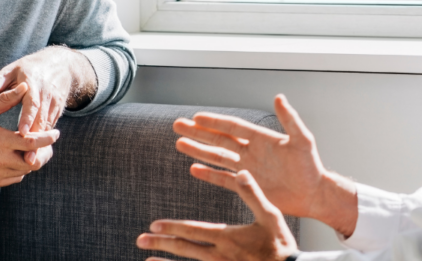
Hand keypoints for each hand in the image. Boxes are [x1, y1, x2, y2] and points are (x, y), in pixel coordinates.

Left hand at [0, 46, 91, 163]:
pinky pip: (50, 128)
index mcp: (34, 83)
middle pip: (42, 120)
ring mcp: (54, 104)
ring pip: (48, 127)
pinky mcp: (57, 112)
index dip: (28, 118)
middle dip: (36, 140)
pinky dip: (45, 142)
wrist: (58, 65)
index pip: (31, 103)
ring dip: (41, 146)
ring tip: (32, 163)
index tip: (20, 133)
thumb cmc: (28, 69)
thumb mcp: (12, 71)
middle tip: (27, 159)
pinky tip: (37, 156)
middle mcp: (46, 95)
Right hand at [0, 82, 58, 187]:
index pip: (34, 143)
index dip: (48, 138)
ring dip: (32, 160)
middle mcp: (0, 161)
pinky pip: (14, 178)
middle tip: (48, 143)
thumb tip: (26, 87)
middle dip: (45, 152)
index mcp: (1, 142)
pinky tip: (19, 157)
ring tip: (34, 148)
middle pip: (35, 162)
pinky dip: (20, 169)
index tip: (57, 132)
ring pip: (25, 171)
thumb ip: (6, 99)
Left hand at [137, 170, 298, 260]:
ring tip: (147, 260)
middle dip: (161, 243)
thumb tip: (241, 170)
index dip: (172, 228)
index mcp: (227, 237)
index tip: (154, 225)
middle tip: (140, 239)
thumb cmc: (281, 246)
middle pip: (184, 248)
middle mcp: (219, 256)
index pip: (192, 231)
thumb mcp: (271, 215)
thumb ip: (253, 193)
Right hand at [174, 94, 357, 234]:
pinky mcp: (247, 186)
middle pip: (218, 140)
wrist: (313, 194)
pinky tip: (194, 168)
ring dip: (198, 151)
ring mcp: (247, 169)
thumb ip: (289, 120)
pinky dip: (209, 174)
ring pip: (217, 158)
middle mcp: (251, 152)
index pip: (232, 127)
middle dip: (198, 133)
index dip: (214, 122)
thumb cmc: (311, 166)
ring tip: (179, 144)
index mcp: (261, 139)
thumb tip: (279, 97)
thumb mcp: (302, 140)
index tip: (196, 116)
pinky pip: (223, 179)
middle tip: (178, 125)